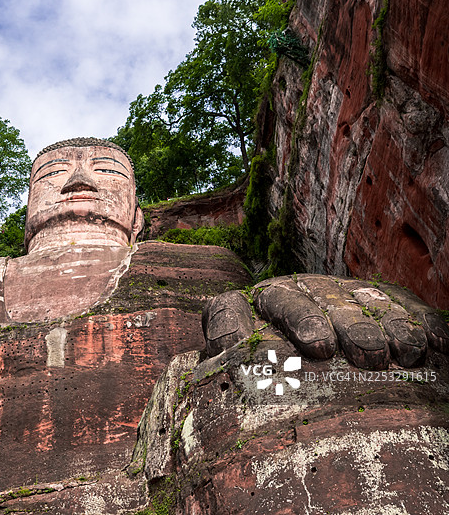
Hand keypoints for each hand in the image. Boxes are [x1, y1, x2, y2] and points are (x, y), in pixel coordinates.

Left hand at [203, 274, 448, 368]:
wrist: (289, 359)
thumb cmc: (258, 363)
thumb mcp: (234, 350)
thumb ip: (227, 335)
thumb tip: (226, 339)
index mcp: (271, 300)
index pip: (281, 301)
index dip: (302, 320)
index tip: (320, 347)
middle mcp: (310, 291)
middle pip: (332, 301)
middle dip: (353, 326)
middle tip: (369, 354)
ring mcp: (346, 295)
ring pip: (370, 303)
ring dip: (392, 325)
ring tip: (406, 352)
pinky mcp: (382, 304)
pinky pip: (406, 307)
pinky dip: (423, 324)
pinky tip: (438, 344)